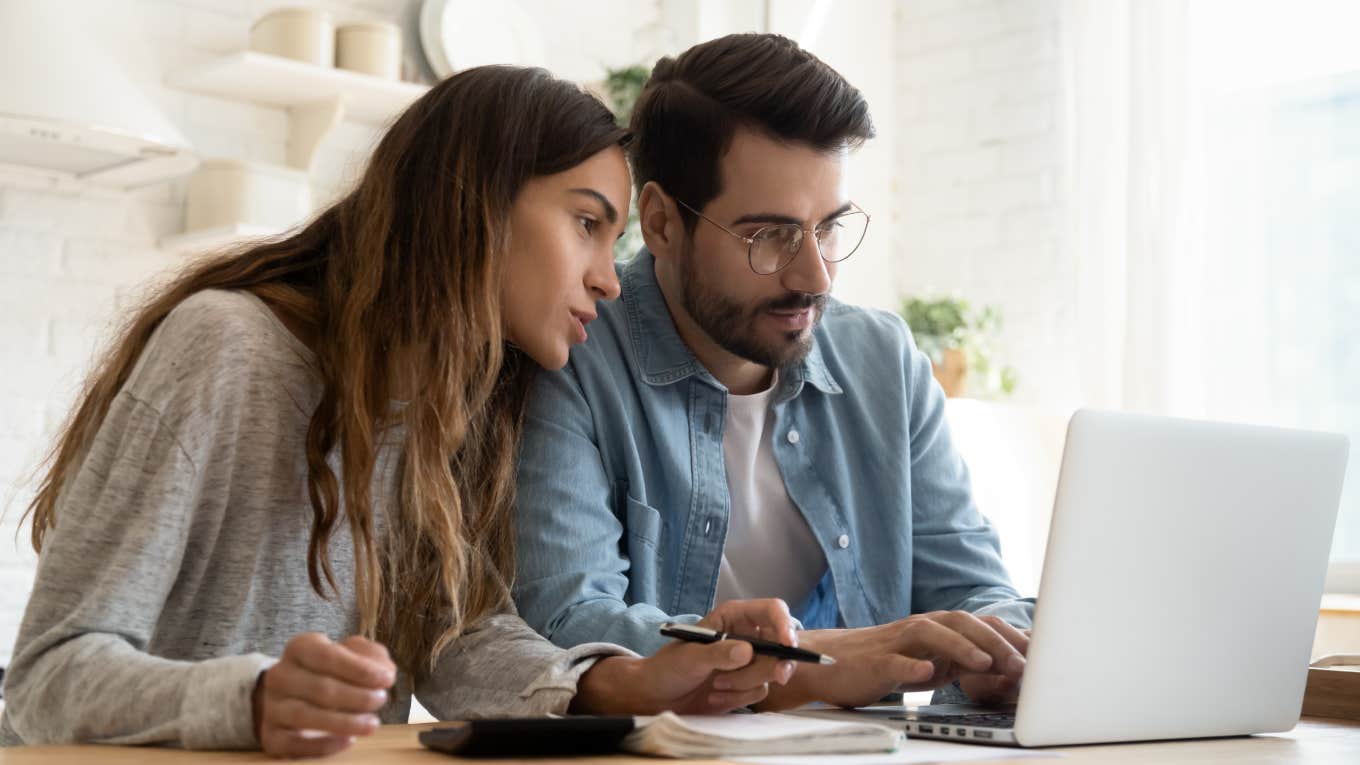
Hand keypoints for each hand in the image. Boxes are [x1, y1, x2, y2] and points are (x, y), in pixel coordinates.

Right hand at [253, 633, 396, 757]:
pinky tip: (349, 740)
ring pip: (305, 716)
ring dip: (344, 722)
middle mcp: (280, 676)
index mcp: (300, 648)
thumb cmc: (331, 671)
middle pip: (319, 688)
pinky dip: (324, 745)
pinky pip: (295, 744)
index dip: (359, 669)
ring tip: (372, 724)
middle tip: (381, 700)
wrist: (292, 695)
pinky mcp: (271, 736)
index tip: (387, 679)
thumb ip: (372, 656)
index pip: (326, 656)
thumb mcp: (353, 654)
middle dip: (357, 696)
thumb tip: (384, 672)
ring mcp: (272, 707)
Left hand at [572, 598, 798, 714]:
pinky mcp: (747, 685)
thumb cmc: (668, 668)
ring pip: (771, 671)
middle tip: (778, 676)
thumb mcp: (691, 658)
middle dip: (776, 663)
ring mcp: (749, 662)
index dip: (784, 624)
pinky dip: (740, 698)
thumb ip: (718, 654)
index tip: (788, 644)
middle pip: (781, 644)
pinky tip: (717, 696)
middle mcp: (746, 636)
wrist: (657, 697)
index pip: (771, 611)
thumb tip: (748, 652)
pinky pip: (760, 691)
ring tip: (716, 686)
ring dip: (746, 684)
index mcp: (734, 618)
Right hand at [758, 612, 1027, 709]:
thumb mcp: (932, 664)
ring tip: (985, 664)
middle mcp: (920, 628)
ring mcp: (897, 642)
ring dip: (962, 647)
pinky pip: (895, 661)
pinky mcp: (875, 661)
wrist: (830, 664)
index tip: (1041, 657)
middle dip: (995, 641)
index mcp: (938, 628)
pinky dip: (912, 666)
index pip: (981, 624)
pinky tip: (927, 674)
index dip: (1011, 637)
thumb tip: (1007, 672)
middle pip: (962, 622)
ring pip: (932, 633)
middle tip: (1022, 664)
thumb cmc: (884, 664)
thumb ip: (963, 663)